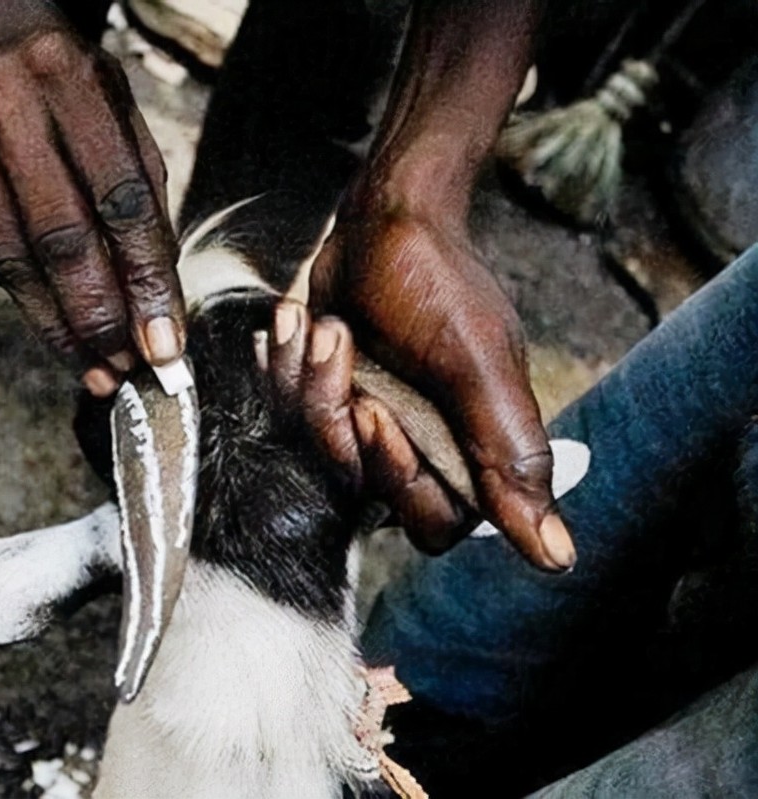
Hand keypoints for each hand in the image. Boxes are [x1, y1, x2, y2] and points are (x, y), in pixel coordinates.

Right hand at [0, 0, 183, 393]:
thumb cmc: (78, 93)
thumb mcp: (126, 124)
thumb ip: (142, 204)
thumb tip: (158, 303)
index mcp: (73, 81)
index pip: (119, 196)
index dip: (145, 277)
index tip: (165, 340)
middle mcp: (9, 108)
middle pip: (59, 235)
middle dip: (99, 315)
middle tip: (128, 369)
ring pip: (16, 258)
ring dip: (61, 326)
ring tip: (97, 370)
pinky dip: (31, 304)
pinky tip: (61, 336)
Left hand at [305, 189, 574, 571]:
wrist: (382, 219)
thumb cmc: (437, 281)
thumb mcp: (477, 366)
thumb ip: (512, 457)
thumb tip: (558, 557)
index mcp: (469, 452)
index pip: (432, 522)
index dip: (395, 476)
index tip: (373, 413)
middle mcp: (420, 449)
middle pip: (364, 488)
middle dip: (336, 417)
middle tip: (339, 345)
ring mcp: (368, 426)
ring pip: (317, 452)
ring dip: (306, 382)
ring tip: (321, 324)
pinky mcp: (325, 401)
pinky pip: (286, 417)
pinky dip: (284, 367)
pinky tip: (296, 324)